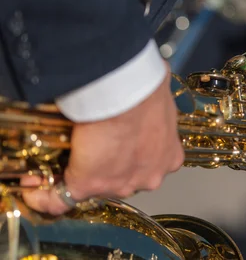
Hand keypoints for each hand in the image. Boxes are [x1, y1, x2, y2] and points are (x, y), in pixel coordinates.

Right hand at [21, 64, 183, 214]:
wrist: (126, 94)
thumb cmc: (145, 90)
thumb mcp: (156, 102)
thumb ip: (150, 113)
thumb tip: (139, 100)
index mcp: (168, 156)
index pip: (145, 164)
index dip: (128, 156)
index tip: (114, 145)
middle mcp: (149, 177)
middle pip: (124, 177)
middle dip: (108, 165)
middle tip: (90, 147)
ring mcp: (118, 184)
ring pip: (97, 186)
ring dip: (79, 173)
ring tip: (62, 158)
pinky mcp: (88, 184)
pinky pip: (62, 198)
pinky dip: (46, 196)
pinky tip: (35, 190)